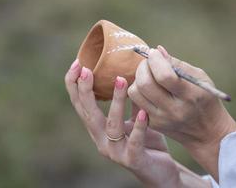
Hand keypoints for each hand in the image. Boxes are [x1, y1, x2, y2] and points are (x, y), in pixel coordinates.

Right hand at [64, 60, 209, 187]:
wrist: (160, 171)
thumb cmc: (146, 142)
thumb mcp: (136, 118)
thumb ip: (131, 102)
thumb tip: (129, 73)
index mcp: (100, 129)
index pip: (82, 105)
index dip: (75, 86)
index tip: (77, 63)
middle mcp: (102, 140)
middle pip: (88, 114)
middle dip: (85, 91)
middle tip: (86, 70)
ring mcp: (116, 152)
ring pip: (111, 125)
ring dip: (116, 102)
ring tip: (121, 80)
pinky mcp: (132, 160)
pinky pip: (134, 142)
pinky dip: (138, 126)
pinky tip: (144, 112)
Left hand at [128, 46, 235, 180]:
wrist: (206, 132)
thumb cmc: (205, 99)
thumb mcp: (200, 78)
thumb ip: (178, 64)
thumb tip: (157, 51)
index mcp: (190, 96)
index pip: (165, 76)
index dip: (155, 61)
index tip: (154, 53)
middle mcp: (174, 110)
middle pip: (145, 84)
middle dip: (143, 67)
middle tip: (149, 62)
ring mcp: (161, 119)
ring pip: (135, 93)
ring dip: (138, 78)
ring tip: (148, 75)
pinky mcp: (153, 124)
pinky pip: (136, 102)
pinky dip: (139, 90)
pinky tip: (150, 88)